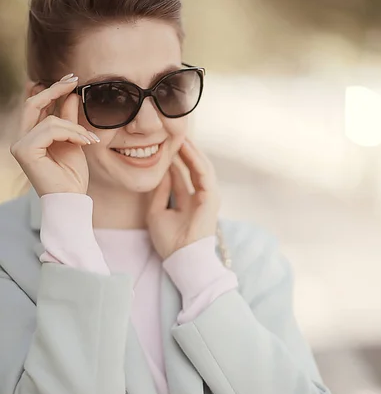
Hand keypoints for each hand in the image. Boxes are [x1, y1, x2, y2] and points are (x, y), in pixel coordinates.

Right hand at [10, 75, 99, 196]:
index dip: (52, 90)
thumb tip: (71, 95)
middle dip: (54, 90)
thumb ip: (69, 119)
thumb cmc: (72, 175)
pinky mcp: (24, 151)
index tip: (70, 79)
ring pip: (49, 121)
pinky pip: (51, 130)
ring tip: (89, 139)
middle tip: (74, 80)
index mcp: (30, 137)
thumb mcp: (73, 141)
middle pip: (32, 103)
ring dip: (74, 127)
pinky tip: (84, 142)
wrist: (72, 199)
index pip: (36, 106)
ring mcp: (20, 145)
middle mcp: (21, 139)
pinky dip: (71, 133)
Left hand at [146, 139, 219, 259]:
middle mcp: (199, 197)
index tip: (162, 146)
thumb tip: (161, 173)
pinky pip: (204, 174)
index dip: (173, 161)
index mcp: (187, 202)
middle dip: (184, 152)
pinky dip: (196, 161)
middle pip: (192, 168)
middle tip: (172, 135)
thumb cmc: (169, 241)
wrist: (181, 258)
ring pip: (201, 168)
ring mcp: (207, 197)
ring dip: (191, 152)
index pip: (181, 176)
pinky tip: (187, 149)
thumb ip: (159, 192)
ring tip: (180, 137)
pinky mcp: (212, 198)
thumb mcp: (157, 212)